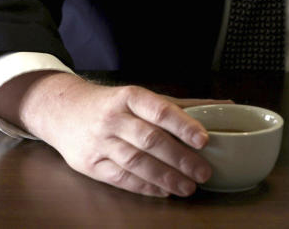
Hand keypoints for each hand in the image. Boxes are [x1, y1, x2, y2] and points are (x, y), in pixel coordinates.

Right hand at [0, 72, 216, 197]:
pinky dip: (145, 186)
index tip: (204, 139)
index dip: (182, 124)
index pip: (158, 108)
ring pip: (136, 162)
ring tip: (188, 187)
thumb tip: (225, 106)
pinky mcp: (90, 163)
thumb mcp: (139, 97)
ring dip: (165, 177)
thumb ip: (178, 105)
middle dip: (180, 158)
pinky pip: (121, 178)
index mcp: (128, 96)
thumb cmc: (111, 104)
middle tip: (203, 172)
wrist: (63, 110)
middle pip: (150, 139)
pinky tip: (163, 191)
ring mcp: (99, 141)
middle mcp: (112, 117)